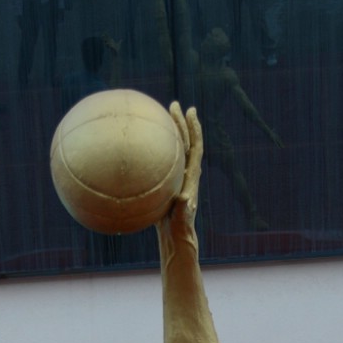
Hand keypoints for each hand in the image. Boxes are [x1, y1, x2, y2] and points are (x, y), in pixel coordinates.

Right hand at [166, 102, 202, 230]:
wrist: (176, 236)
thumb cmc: (179, 229)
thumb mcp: (181, 219)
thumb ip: (183, 209)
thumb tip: (184, 199)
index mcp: (192, 176)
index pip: (196, 147)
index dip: (194, 129)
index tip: (191, 111)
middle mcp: (187, 173)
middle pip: (186, 142)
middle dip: (182, 123)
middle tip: (174, 105)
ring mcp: (178, 177)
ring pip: (176, 149)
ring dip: (172, 132)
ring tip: (165, 117)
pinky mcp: (169, 182)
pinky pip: (165, 159)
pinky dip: (159, 149)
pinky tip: (146, 145)